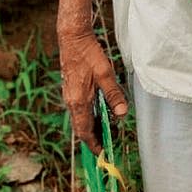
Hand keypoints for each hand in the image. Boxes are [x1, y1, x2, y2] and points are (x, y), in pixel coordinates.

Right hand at [58, 27, 128, 152]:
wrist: (72, 38)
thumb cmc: (89, 55)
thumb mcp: (105, 74)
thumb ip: (114, 94)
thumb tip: (122, 115)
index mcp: (79, 101)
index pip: (84, 131)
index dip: (94, 144)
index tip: (103, 154)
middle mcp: (71, 101)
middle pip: (81, 128)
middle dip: (93, 138)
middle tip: (107, 145)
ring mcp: (69, 95)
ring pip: (80, 118)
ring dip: (91, 127)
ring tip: (106, 131)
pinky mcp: (71, 89)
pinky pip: (79, 109)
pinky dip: (88, 116)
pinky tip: (99, 112)